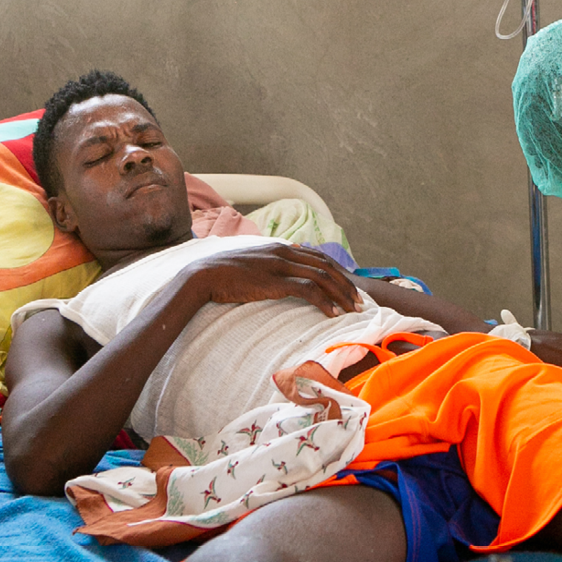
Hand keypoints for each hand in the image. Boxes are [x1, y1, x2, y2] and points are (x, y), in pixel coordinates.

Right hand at [183, 243, 364, 318]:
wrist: (202, 275)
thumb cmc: (224, 274)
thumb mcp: (252, 265)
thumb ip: (269, 266)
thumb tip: (280, 278)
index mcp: (280, 247)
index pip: (318, 258)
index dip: (337, 273)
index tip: (348, 289)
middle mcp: (284, 252)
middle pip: (326, 267)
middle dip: (346, 285)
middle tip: (359, 302)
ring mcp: (280, 265)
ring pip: (322, 278)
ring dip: (341, 295)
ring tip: (353, 310)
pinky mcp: (274, 281)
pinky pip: (307, 290)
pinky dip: (324, 302)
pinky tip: (333, 314)